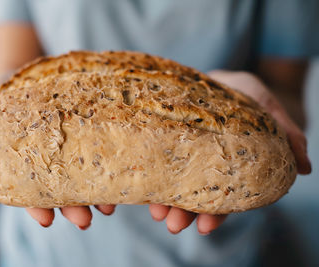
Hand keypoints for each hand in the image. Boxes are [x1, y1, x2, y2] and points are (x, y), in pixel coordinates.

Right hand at [0, 92, 115, 230]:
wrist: (30, 72)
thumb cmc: (3, 90)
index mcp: (21, 161)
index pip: (26, 191)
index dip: (35, 206)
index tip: (45, 220)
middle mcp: (47, 162)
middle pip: (59, 191)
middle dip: (71, 208)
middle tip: (84, 220)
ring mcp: (69, 150)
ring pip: (82, 180)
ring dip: (94, 196)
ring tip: (106, 207)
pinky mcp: (86, 134)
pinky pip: (99, 156)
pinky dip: (107, 170)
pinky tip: (117, 180)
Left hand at [148, 70, 311, 235]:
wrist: (212, 78)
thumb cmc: (241, 93)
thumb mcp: (265, 104)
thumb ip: (285, 132)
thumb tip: (305, 167)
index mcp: (233, 164)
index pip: (228, 195)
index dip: (219, 213)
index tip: (206, 227)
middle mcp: (207, 165)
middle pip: (197, 196)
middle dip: (186, 214)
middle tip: (174, 226)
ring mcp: (184, 155)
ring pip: (175, 184)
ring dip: (166, 202)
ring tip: (157, 213)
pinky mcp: (166, 143)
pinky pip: (157, 164)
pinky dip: (152, 177)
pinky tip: (145, 188)